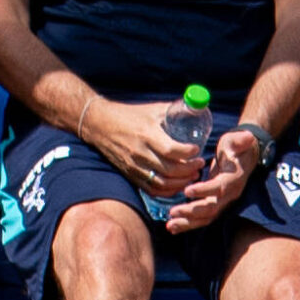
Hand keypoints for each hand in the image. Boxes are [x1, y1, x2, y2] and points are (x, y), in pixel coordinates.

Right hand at [82, 98, 200, 197]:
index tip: (197, 149)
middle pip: (170, 169)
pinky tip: (178, 184)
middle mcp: (140, 153)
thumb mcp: (151, 110)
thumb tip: (196, 109)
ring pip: (163, 183)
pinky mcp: (130, 175)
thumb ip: (173, 111)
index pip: (171, 150)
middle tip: (200, 163)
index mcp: (146, 135)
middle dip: (190, 169)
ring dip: (181, 182)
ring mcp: (134, 167)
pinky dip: (168, 191)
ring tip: (193, 175)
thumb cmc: (128, 115)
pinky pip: (152, 189)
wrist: (99, 125)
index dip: (188, 153)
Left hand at [158, 127, 259, 233]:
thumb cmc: (237, 146)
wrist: (243, 156)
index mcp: (234, 179)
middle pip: (212, 208)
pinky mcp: (214, 204)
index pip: (219, 188)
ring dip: (187, 222)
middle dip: (192, 212)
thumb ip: (240, 140)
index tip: (187, 190)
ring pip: (206, 217)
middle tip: (172, 212)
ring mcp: (222, 202)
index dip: (204, 191)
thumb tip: (247, 137)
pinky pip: (202, 218)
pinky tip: (172, 227)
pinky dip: (188, 223)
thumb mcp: (237, 140)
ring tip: (170, 226)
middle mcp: (229, 195)